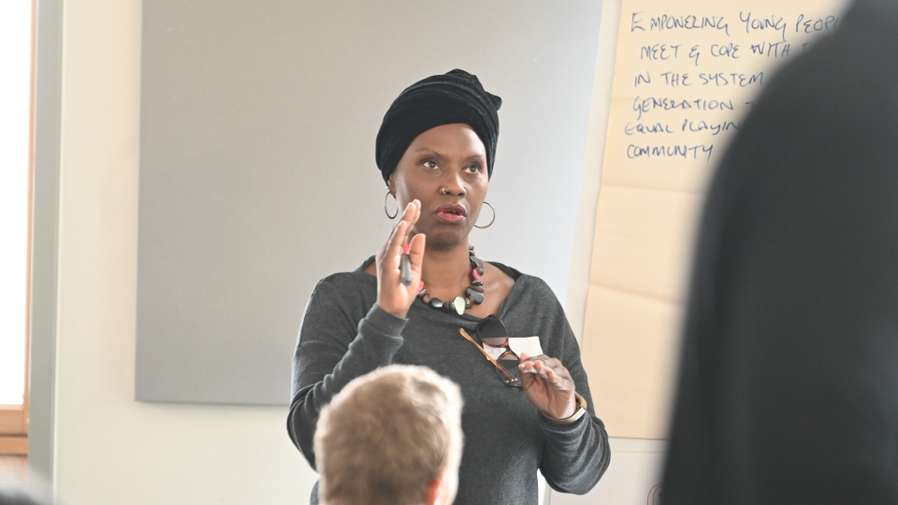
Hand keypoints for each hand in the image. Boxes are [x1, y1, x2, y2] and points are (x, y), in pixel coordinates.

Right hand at [376, 199, 425, 318]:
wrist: (394, 309)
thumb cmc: (402, 290)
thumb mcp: (416, 269)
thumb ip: (417, 252)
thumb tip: (420, 234)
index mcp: (395, 253)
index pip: (404, 232)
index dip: (410, 219)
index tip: (417, 206)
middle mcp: (389, 252)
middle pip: (399, 230)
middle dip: (408, 215)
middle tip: (416, 202)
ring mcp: (386, 257)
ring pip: (396, 235)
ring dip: (404, 221)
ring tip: (411, 208)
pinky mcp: (387, 264)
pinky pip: (393, 246)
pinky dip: (398, 235)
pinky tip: (403, 225)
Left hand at [518, 354, 575, 419]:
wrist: (553, 411)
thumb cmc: (542, 395)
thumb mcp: (529, 385)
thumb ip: (525, 372)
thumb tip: (522, 355)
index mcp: (544, 366)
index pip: (537, 359)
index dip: (529, 361)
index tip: (521, 365)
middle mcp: (554, 368)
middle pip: (546, 362)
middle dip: (537, 363)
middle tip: (530, 364)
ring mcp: (562, 375)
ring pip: (554, 369)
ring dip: (545, 368)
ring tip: (539, 366)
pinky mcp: (568, 385)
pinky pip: (562, 380)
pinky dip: (556, 377)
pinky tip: (551, 375)